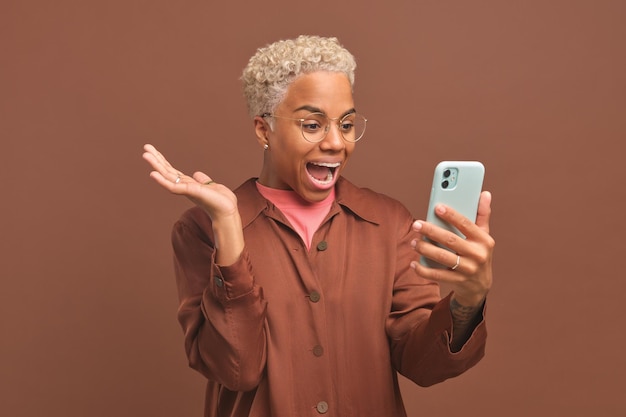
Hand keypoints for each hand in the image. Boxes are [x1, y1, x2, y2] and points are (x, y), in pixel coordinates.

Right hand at [142, 144, 237, 219]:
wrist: (228, 210)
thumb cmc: (221, 201)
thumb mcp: (211, 186)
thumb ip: (202, 180)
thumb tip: (197, 174)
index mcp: (188, 184)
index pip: (172, 171)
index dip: (163, 161)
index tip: (153, 150)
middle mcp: (184, 186)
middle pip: (166, 171)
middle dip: (156, 159)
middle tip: (145, 147)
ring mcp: (185, 189)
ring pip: (167, 176)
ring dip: (156, 165)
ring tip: (145, 155)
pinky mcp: (189, 192)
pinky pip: (172, 186)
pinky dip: (162, 181)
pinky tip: (153, 173)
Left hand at [410, 191, 494, 306]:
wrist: (480, 286)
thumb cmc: (479, 254)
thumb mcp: (484, 236)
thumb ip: (482, 215)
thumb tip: (485, 193)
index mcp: (483, 240)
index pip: (466, 224)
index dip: (451, 215)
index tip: (437, 207)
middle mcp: (477, 254)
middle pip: (450, 240)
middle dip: (431, 231)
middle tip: (416, 224)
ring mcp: (468, 269)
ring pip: (442, 257)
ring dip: (425, 249)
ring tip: (413, 242)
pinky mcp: (458, 281)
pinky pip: (437, 275)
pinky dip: (423, 270)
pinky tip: (414, 264)